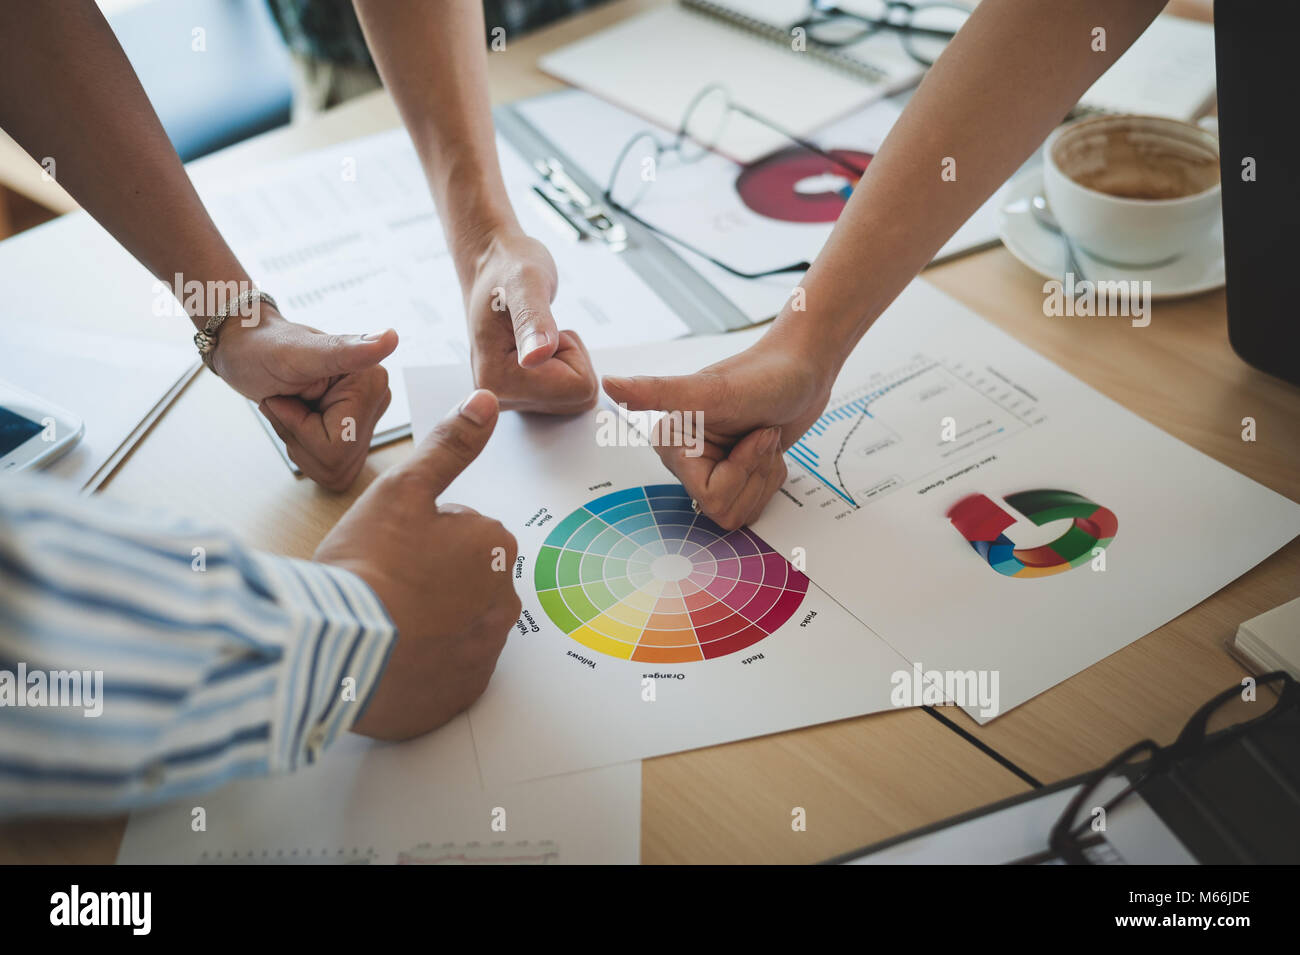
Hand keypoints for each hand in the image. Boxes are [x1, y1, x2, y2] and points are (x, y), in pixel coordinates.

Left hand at [211, 308, 397, 490]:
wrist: (248, 351)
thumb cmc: (264, 347)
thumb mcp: (298, 352)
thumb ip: (347, 350)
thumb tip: (390, 337)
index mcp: (372, 382)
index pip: (340, 444)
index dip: (301, 428)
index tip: (288, 396)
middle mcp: (376, 401)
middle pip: (338, 461)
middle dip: (299, 438)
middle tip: (287, 402)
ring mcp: (366, 421)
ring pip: (334, 469)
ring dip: (299, 445)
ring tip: (292, 409)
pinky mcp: (353, 435)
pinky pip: (330, 469)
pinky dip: (303, 451)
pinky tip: (298, 423)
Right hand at [315, 389, 520, 739]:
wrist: (335, 651)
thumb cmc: (367, 565)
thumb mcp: (404, 490)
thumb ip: (451, 446)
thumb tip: (487, 401)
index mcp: (496, 546)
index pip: (461, 532)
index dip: (418, 537)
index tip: (389, 550)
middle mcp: (505, 600)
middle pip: (462, 579)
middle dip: (428, 581)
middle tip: (382, 586)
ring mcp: (486, 652)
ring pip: (454, 624)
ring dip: (426, 623)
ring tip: (383, 623)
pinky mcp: (464, 694)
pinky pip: (446, 672)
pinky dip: (423, 667)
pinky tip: (390, 658)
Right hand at [462, 228, 597, 413]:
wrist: (492, 265)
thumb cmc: (508, 267)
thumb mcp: (526, 284)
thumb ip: (532, 322)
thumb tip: (534, 358)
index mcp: (497, 381)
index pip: (578, 390)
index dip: (571, 352)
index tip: (542, 326)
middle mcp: (500, 398)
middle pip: (579, 399)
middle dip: (572, 359)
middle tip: (542, 328)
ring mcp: (511, 399)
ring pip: (576, 397)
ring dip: (568, 361)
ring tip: (538, 333)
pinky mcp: (522, 395)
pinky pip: (569, 393)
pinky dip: (565, 367)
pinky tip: (539, 346)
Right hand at [603, 334, 835, 528]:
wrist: (804, 369)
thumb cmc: (765, 374)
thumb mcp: (712, 388)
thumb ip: (657, 391)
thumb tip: (609, 383)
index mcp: (673, 442)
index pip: (710, 495)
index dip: (741, 469)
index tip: (752, 432)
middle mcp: (688, 458)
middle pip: (725, 508)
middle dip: (755, 472)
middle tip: (762, 434)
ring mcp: (713, 468)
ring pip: (741, 510)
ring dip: (765, 475)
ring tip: (765, 438)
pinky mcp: (735, 474)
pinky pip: (753, 503)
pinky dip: (771, 478)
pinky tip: (768, 449)